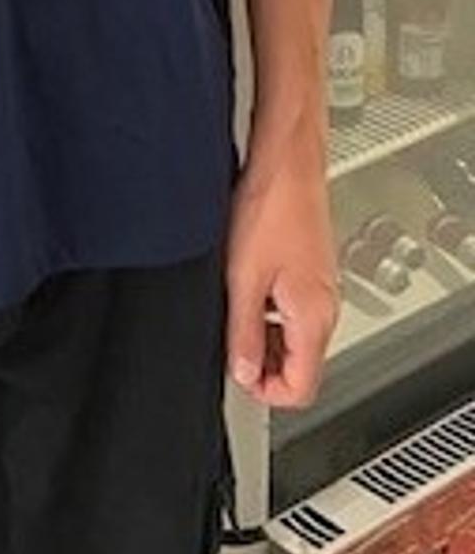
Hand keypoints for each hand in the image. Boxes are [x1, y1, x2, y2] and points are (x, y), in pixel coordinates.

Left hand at [225, 150, 339, 408]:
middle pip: (300, 366)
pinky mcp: (311, 272)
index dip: (265, 391)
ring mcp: (320, 290)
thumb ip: (242, 331)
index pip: (301, 389)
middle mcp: (325, 308)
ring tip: (233, 310)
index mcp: (314, 317)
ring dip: (263, 336)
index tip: (236, 375)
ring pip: (295, 338)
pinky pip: (293, 311)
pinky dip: (269, 311)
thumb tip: (241, 371)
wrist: (286, 162)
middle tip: (228, 343)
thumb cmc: (271, 206)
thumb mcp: (243, 277)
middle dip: (262, 364)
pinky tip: (246, 286)